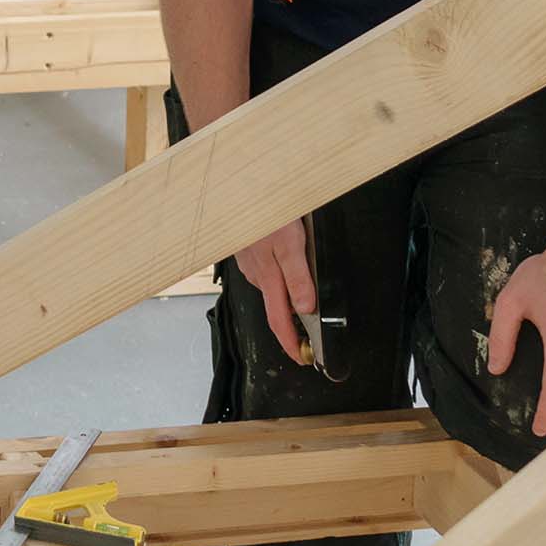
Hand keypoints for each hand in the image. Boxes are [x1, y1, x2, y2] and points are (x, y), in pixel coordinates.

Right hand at [234, 220, 320, 368]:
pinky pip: (265, 272)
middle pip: (275, 308)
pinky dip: (277, 279)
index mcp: (268, 277)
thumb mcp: (291, 242)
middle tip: (307, 338)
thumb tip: (306, 309)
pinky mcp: (248, 251)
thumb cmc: (266, 209)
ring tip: (302, 306)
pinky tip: (284, 270)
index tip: (303, 359)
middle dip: (290, 326)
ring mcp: (250, 263)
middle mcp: (256, 274)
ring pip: (271, 288)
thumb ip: (298, 276)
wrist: (239, 186)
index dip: (291, 344)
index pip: (279, 321)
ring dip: (285, 300)